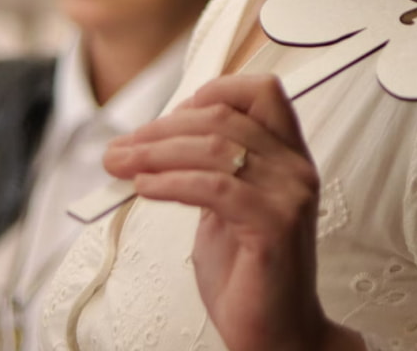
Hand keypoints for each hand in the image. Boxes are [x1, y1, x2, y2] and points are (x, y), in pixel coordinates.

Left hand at [104, 74, 360, 350]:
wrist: (277, 334)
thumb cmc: (251, 275)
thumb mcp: (226, 210)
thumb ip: (209, 172)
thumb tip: (157, 145)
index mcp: (289, 157)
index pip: (262, 93)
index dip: (213, 91)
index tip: (167, 116)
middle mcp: (295, 168)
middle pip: (226, 117)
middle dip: (162, 128)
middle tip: (121, 146)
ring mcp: (289, 195)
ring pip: (216, 147)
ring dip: (156, 152)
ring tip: (121, 164)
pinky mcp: (274, 224)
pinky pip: (215, 187)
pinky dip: (171, 182)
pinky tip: (145, 188)